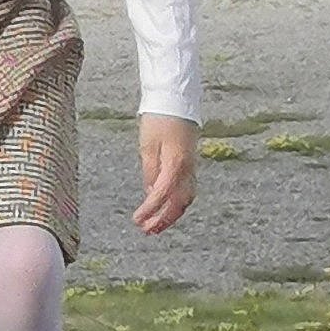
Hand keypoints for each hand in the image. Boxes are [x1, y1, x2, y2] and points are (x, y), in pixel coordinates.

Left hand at [134, 113, 197, 234]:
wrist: (176, 100)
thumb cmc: (159, 119)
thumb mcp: (147, 146)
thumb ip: (149, 172)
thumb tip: (150, 194)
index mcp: (176, 162)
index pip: (162, 194)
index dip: (150, 210)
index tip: (138, 220)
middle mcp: (188, 168)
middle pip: (179, 202)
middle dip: (164, 219)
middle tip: (147, 230)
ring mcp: (191, 166)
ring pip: (185, 198)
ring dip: (171, 214)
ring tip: (156, 226)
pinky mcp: (190, 163)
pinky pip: (186, 188)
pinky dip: (176, 202)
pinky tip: (163, 208)